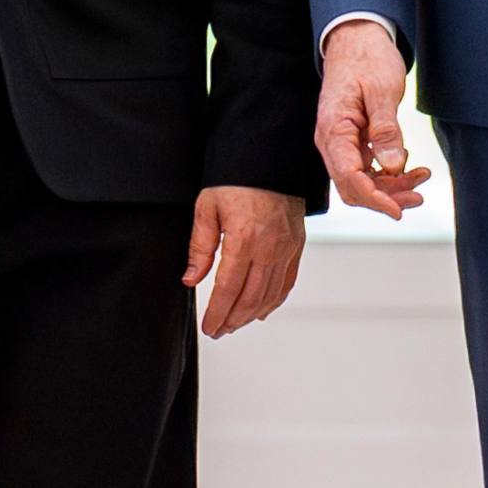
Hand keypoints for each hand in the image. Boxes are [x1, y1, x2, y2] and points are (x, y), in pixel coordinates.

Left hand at [187, 186, 305, 337]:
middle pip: (251, 298)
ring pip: (270, 295)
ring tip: (235, 324)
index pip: (228, 289)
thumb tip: (190, 279)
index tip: (209, 327)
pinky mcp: (297, 245)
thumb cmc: (236, 178)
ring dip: (251, 315)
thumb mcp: (207, 208)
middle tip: (219, 331)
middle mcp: (269, 247)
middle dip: (232, 320)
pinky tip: (261, 310)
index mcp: (244, 238)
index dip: (217, 313)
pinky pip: (287, 282)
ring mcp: (286, 247)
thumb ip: (199, 247)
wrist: (270, 156)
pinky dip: (273, 301)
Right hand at [313, 21, 432, 218]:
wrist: (357, 39)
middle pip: (353, 186)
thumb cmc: (366, 59)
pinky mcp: (352, 140)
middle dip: (385, 197)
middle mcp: (331, 141)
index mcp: (333, 130)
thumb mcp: (382, 91)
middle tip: (417, 196)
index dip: (375, 199)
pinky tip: (408, 165)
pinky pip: (366, 167)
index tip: (399, 209)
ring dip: (390, 187)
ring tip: (420, 178)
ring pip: (361, 180)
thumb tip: (393, 165)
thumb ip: (386, 130)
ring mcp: (341, 142)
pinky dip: (387, 173)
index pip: (350, 178)